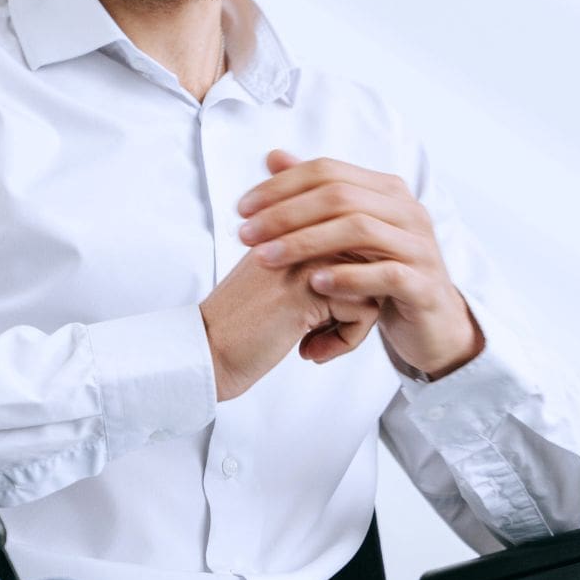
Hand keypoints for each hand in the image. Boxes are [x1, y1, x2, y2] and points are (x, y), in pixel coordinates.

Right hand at [198, 243, 380, 401]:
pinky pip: (365, 309)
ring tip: (318, 340)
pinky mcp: (311, 289)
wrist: (207, 353)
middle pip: (369, 261)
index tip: (324, 315)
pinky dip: (346, 339)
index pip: (355, 245)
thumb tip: (370, 269)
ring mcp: (305, 258)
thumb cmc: (244, 326)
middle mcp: (300, 233)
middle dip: (359, 303)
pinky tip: (309, 351)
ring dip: (353, 324)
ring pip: (372, 283)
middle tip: (326, 331)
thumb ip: (318, 265)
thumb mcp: (282, 283)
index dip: (350, 286)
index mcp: (290, 226)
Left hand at [236, 150, 483, 379]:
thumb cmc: (381, 274)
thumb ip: (316, 195)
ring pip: (359, 230)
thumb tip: (274, 156)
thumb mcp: (348, 233)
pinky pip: (386, 274)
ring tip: (265, 259)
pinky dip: (347, 277)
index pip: (328, 171)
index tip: (242, 209)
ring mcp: (420, 247)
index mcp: (387, 190)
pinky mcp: (425, 285)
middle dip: (285, 214)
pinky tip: (313, 283)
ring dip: (305, 243)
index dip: (281, 185)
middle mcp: (408, 211)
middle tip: (245, 235)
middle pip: (340, 196)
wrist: (430, 323)